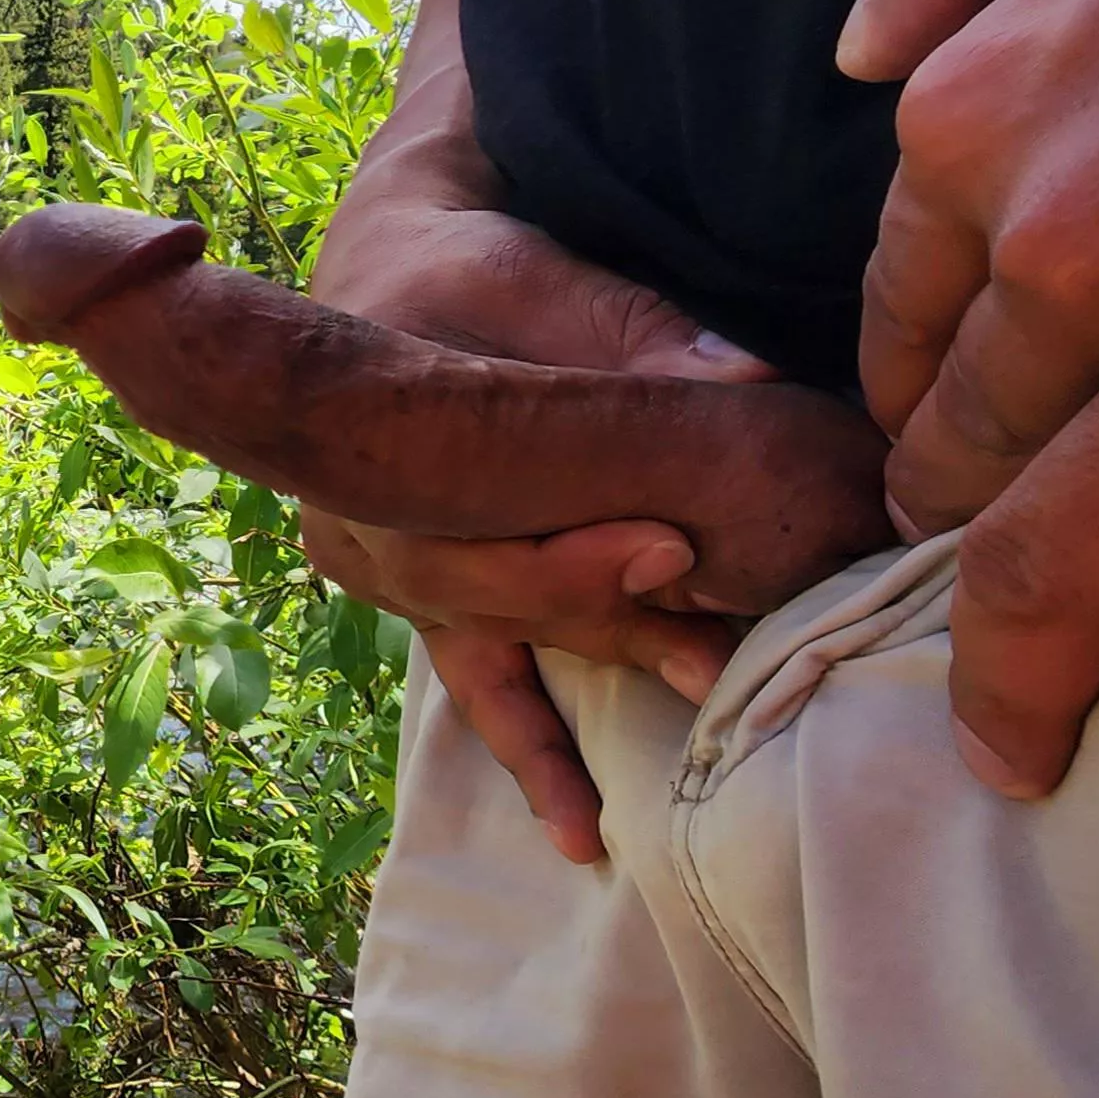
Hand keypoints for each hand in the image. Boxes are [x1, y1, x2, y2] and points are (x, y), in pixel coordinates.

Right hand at [304, 201, 778, 863]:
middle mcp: (359, 526)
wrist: (385, 270)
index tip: (669, 550)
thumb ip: (621, 328)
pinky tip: (581, 833)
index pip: (463, 521)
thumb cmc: (456, 263)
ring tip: (614, 818)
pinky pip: (480, 684)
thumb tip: (739, 379)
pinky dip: (530, 753)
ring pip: (484, 657)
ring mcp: (390, 573)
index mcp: (360, 445)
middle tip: (701, 657)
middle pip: (481, 600)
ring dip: (556, 733)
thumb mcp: (525, 272)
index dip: (563, 550)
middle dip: (594, 628)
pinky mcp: (434, 598)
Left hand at [843, 0, 1098, 794]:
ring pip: (1060, 546)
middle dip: (954, 521)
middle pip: (962, 445)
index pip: (902, 319)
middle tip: (959, 588)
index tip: (925, 464)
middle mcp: (1069, 243)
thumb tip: (858, 54)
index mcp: (991, 113)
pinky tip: (1069, 698)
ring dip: (1024, 640)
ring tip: (1005, 719)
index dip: (915, 401)